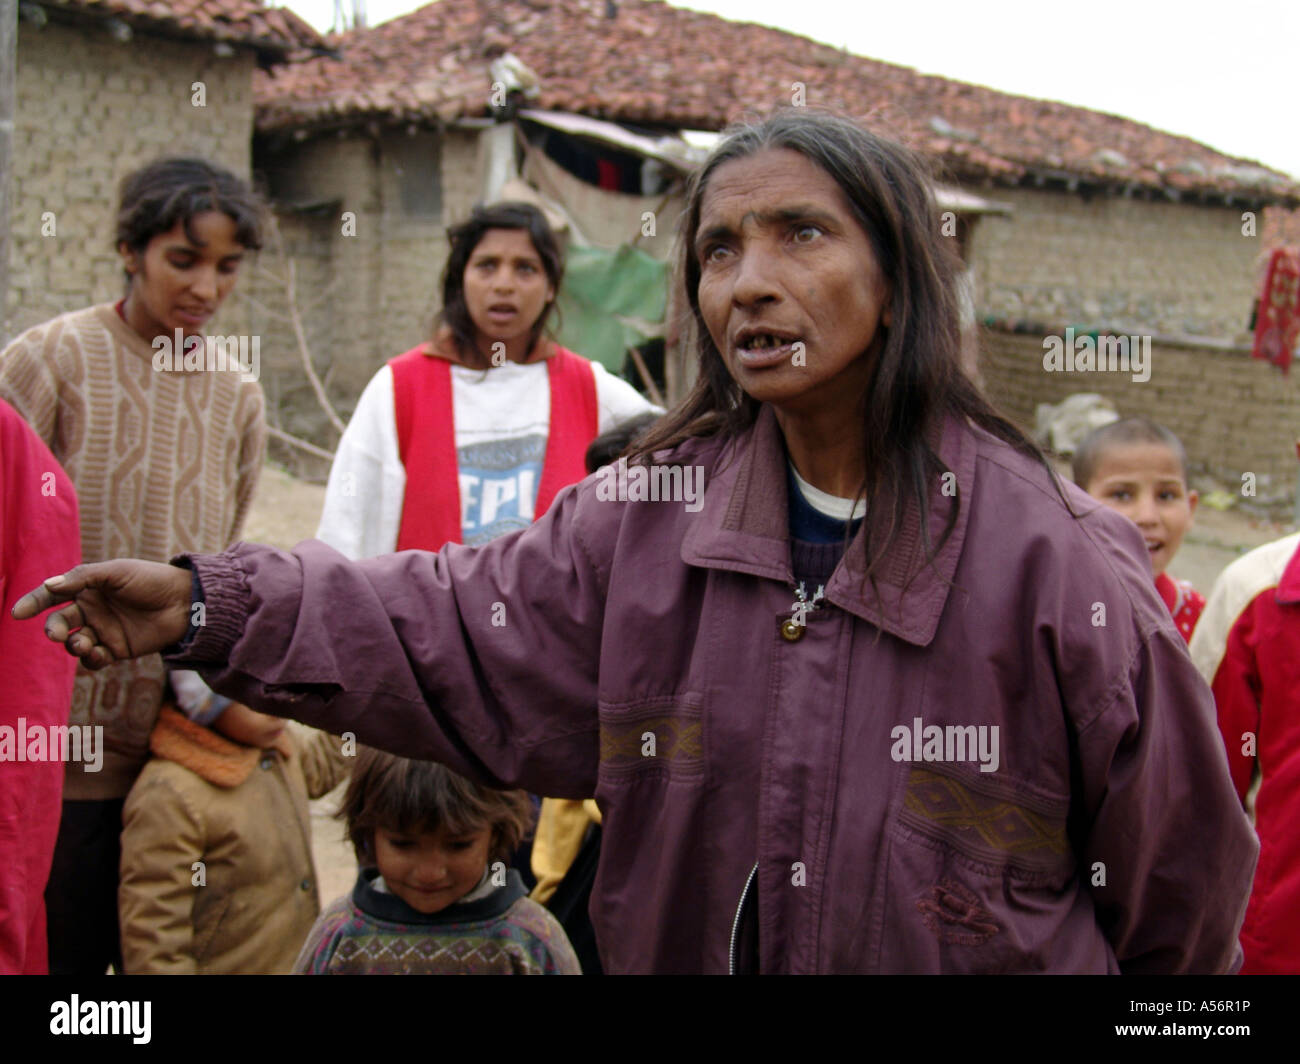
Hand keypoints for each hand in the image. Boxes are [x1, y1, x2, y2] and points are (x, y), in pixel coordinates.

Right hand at [10, 560, 194, 669]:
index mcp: (87, 587)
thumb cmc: (151, 580)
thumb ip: (83, 578)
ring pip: (73, 643)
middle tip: (56, 634)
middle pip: (59, 622)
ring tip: (83, 643)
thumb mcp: (116, 572)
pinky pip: (93, 659)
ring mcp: (103, 630)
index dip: (33, 603)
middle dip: (53, 629)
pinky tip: (99, 653)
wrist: (185, 603)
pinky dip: (91, 659)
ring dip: (72, 645)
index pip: (52, 595)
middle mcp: (91, 610)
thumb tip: (49, 584)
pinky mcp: (116, 649)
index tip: (17, 613)